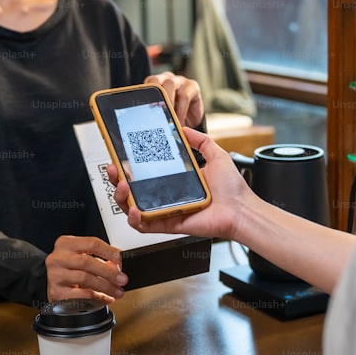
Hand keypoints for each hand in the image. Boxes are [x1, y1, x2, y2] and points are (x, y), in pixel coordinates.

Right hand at [45, 235, 126, 302]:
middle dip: (108, 272)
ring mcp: (55, 275)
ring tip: (116, 291)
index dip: (110, 252)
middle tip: (122, 279)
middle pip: (87, 262)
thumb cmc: (70, 267)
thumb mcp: (82, 256)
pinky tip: (105, 298)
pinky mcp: (56, 292)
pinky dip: (96, 297)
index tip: (122, 260)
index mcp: (66, 243)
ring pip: (84, 278)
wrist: (52, 282)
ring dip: (104, 286)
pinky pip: (80, 295)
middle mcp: (58, 257)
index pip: (92, 243)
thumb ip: (100, 258)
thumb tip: (118, 266)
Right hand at [107, 127, 253, 240]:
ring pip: (133, 207)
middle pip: (133, 190)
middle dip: (117, 179)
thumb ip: (201, 140)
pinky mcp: (168, 225)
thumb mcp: (216, 155)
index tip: (120, 155)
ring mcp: (166, 211)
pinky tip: (133, 208)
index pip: (145, 172)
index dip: (129, 165)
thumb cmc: (232, 189)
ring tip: (122, 186)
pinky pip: (145, 226)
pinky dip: (135, 219)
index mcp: (175, 180)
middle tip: (114, 169)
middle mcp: (167, 195)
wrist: (241, 210)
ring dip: (122, 197)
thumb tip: (183, 128)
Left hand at [144, 71, 203, 127]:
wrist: (190, 121)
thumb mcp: (161, 113)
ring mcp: (180, 81)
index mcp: (156, 83)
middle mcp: (167, 79)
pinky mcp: (193, 86)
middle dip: (154, 95)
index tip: (144, 107)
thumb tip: (143, 117)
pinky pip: (185, 96)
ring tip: (168, 118)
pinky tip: (179, 121)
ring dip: (167, 102)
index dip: (145, 93)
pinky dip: (180, 111)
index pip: (147, 82)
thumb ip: (153, 110)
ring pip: (170, 84)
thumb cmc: (173, 115)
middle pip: (156, 80)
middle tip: (155, 111)